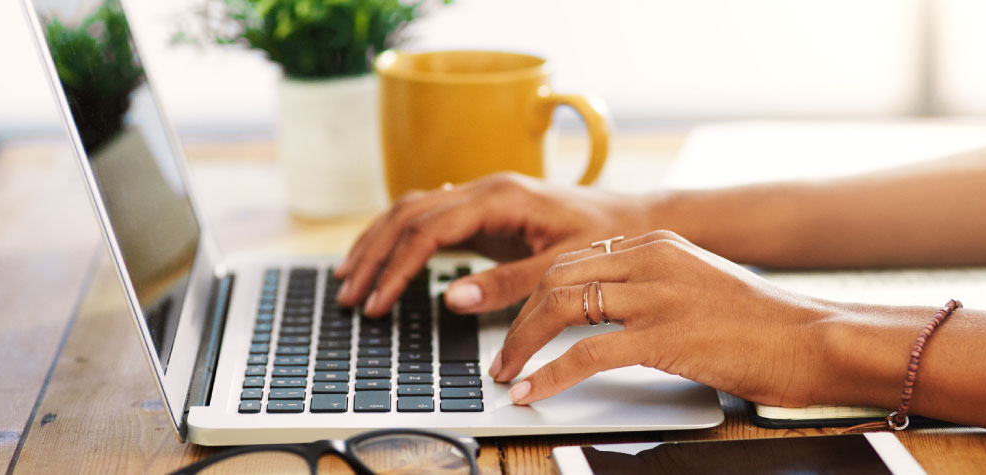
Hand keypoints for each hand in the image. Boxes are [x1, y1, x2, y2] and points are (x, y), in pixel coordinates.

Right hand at [335, 173, 652, 316]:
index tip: (378, 302)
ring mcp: (483, 197)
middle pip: (408, 214)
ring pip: (412, 210)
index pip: (428, 229)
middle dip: (373, 255)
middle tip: (350, 295)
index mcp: (501, 196)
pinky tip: (383, 258)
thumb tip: (453, 298)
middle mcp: (485, 188)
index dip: (396, 267)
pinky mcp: (486, 212)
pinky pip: (430, 218)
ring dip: (378, 243)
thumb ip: (509, 283)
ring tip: (351, 279)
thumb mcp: (562, 267)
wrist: (636, 220)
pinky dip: (400, 238)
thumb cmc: (607, 238)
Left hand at [490, 230, 836, 406]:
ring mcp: (657, 296)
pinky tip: (533, 391)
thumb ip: (654, 286)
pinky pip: (586, 353)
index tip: (515, 322)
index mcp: (658, 244)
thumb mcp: (699, 285)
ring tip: (507, 374)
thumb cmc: (762, 324)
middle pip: (557, 278)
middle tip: (501, 355)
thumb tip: (605, 313)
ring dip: (522, 345)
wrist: (812, 338)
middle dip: (518, 319)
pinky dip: (550, 374)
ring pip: (561, 308)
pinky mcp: (665, 336)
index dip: (533, 293)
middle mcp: (651, 260)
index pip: (573, 260)